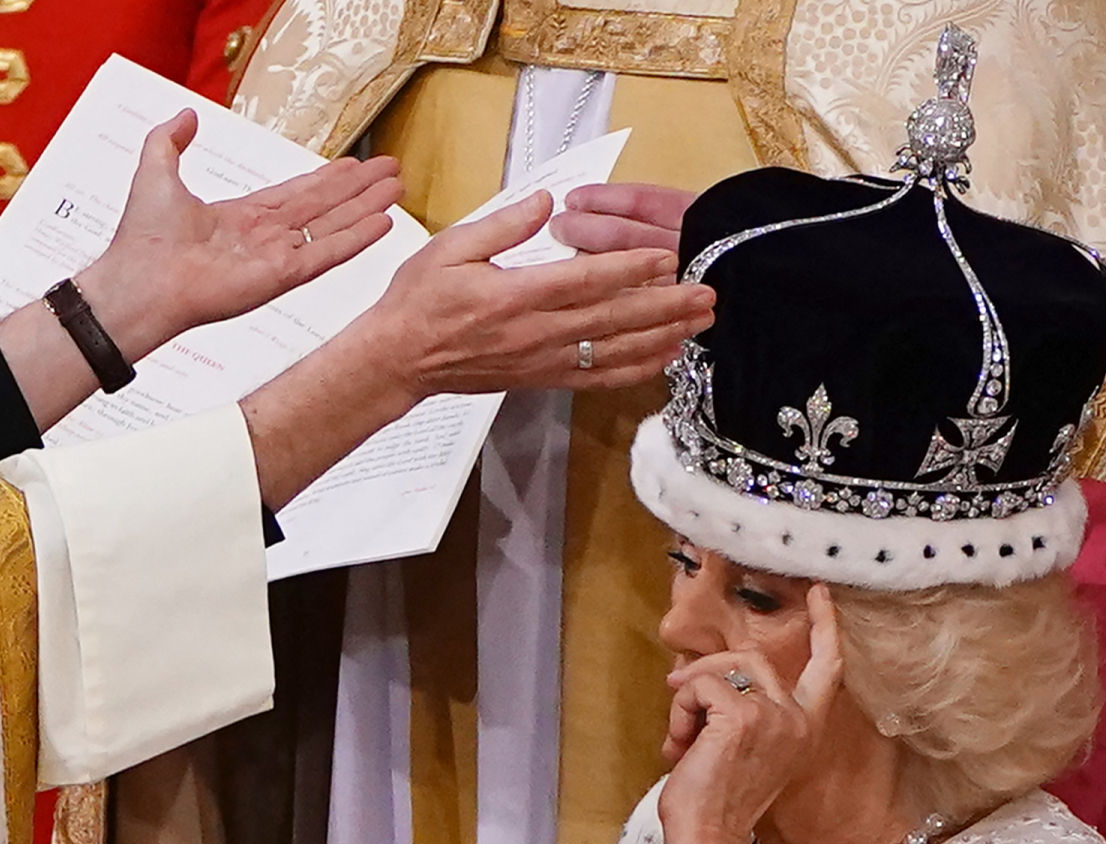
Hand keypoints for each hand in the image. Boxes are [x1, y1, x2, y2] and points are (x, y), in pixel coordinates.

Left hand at [79, 109, 402, 356]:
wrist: (142, 281)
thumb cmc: (144, 239)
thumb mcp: (157, 172)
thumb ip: (170, 141)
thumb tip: (184, 114)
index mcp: (242, 218)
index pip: (297, 193)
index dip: (328, 178)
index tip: (353, 165)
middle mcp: (267, 238)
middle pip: (325, 206)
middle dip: (359, 188)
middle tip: (390, 171)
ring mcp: (279, 257)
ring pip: (335, 226)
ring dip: (367, 207)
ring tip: (397, 190)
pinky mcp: (285, 276)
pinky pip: (329, 253)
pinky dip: (358, 239)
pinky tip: (382, 223)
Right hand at [355, 189, 714, 404]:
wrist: (398, 360)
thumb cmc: (419, 300)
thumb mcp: (451, 248)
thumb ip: (503, 225)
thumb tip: (546, 202)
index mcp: (514, 296)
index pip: (584, 282)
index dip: (630, 271)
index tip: (668, 259)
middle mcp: (536, 333)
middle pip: (613, 319)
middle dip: (666, 307)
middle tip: (707, 295)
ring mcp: (543, 361)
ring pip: (614, 351)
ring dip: (662, 337)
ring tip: (700, 324)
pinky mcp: (544, 379)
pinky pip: (598, 378)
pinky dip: (636, 369)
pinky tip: (665, 357)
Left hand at [656, 585, 845, 843]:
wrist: (707, 838)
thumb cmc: (716, 802)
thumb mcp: (743, 747)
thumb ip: (742, 710)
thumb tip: (700, 679)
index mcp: (805, 729)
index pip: (828, 667)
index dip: (826, 625)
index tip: (819, 592)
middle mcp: (797, 719)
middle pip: (752, 658)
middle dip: (708, 669)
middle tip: (677, 693)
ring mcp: (773, 715)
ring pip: (720, 670)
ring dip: (688, 698)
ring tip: (680, 738)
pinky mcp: (742, 715)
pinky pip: (698, 686)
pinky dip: (679, 711)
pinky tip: (679, 746)